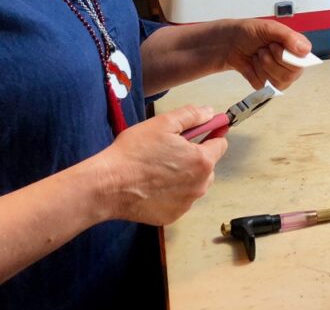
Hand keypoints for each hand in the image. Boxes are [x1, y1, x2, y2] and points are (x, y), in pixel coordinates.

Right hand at [95, 105, 227, 225]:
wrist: (109, 185)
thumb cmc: (135, 152)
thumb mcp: (163, 123)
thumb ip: (191, 116)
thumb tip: (210, 112)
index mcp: (201, 161)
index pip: (220, 144)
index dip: (213, 134)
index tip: (204, 130)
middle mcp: (199, 186)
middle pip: (207, 166)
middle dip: (195, 157)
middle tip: (171, 150)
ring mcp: (186, 204)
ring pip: (194, 184)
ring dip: (184, 176)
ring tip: (159, 168)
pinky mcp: (171, 216)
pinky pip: (179, 200)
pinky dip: (171, 193)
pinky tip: (152, 185)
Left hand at [216, 18, 312, 90]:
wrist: (231, 43)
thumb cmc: (251, 32)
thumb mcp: (269, 27)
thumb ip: (288, 37)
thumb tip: (305, 50)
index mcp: (297, 48)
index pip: (302, 61)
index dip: (286, 56)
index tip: (273, 45)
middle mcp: (292, 64)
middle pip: (290, 75)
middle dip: (271, 61)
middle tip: (263, 49)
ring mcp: (280, 76)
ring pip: (277, 82)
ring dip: (262, 66)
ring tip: (258, 55)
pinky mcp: (268, 85)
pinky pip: (265, 86)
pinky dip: (255, 74)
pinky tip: (253, 64)